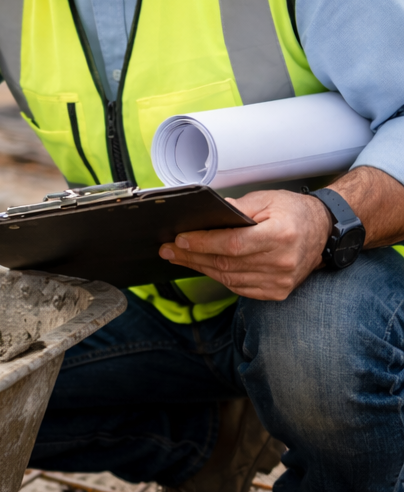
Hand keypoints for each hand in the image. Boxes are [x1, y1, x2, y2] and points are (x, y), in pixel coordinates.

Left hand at [158, 190, 332, 299]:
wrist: (323, 231)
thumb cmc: (293, 212)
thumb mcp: (266, 199)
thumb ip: (238, 208)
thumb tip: (209, 214)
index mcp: (280, 236)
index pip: (232, 244)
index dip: (203, 243)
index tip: (179, 240)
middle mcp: (282, 262)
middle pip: (226, 263)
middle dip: (192, 256)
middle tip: (168, 250)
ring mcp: (281, 281)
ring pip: (229, 278)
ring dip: (201, 268)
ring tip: (179, 258)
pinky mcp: (278, 292)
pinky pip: (240, 287)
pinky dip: (219, 277)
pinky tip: (203, 267)